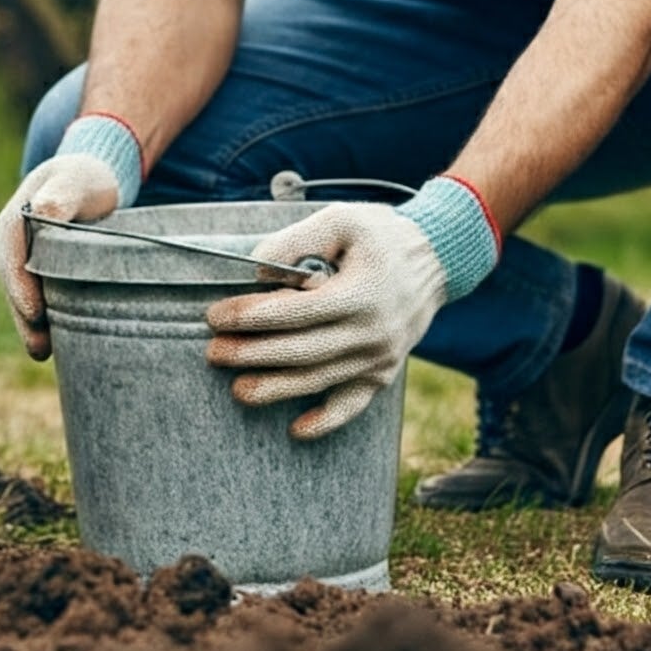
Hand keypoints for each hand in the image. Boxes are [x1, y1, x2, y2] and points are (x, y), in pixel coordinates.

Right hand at [0, 154, 123, 361]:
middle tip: (40, 348)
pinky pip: (33, 297)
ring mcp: (20, 261)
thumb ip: (58, 197)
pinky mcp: (35, 272)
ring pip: (21, 296)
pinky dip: (41, 319)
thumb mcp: (73, 182)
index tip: (35, 313)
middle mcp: (9, 245)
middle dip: (23, 318)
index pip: (10, 259)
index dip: (20, 288)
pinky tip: (56, 342)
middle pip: (12, 285)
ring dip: (29, 325)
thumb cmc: (83, 177)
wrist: (88, 178)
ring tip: (44, 352)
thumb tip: (39, 213)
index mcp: (12, 222)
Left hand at [206, 203, 447, 438]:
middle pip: (302, 351)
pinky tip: (296, 430)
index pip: (296, 312)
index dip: (252, 316)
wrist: (437, 258)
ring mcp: (380, 357)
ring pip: (320, 380)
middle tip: (213, 353)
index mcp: (361, 293)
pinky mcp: (384, 372)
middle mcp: (372, 331)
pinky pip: (355, 404)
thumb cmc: (380, 235)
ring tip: (237, 390)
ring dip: (276, 388)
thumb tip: (258, 271)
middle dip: (252, 354)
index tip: (216, 316)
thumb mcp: (340, 220)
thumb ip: (297, 241)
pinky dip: (327, 421)